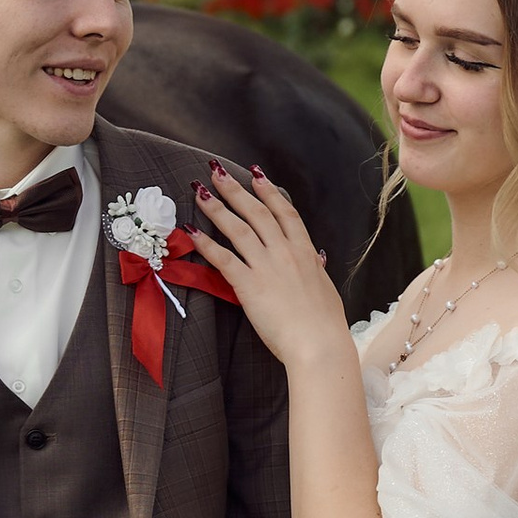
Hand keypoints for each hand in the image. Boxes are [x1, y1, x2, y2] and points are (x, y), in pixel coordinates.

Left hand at [193, 165, 355, 375]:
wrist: (319, 344)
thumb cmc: (325, 323)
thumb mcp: (324, 288)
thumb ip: (315, 270)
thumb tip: (315, 258)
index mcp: (305, 252)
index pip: (285, 212)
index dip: (269, 191)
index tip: (256, 174)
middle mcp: (285, 252)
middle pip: (257, 212)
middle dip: (235, 190)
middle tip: (217, 172)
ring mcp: (266, 267)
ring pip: (238, 228)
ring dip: (217, 207)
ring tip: (199, 191)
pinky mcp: (249, 285)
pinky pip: (224, 259)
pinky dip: (206, 244)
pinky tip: (192, 232)